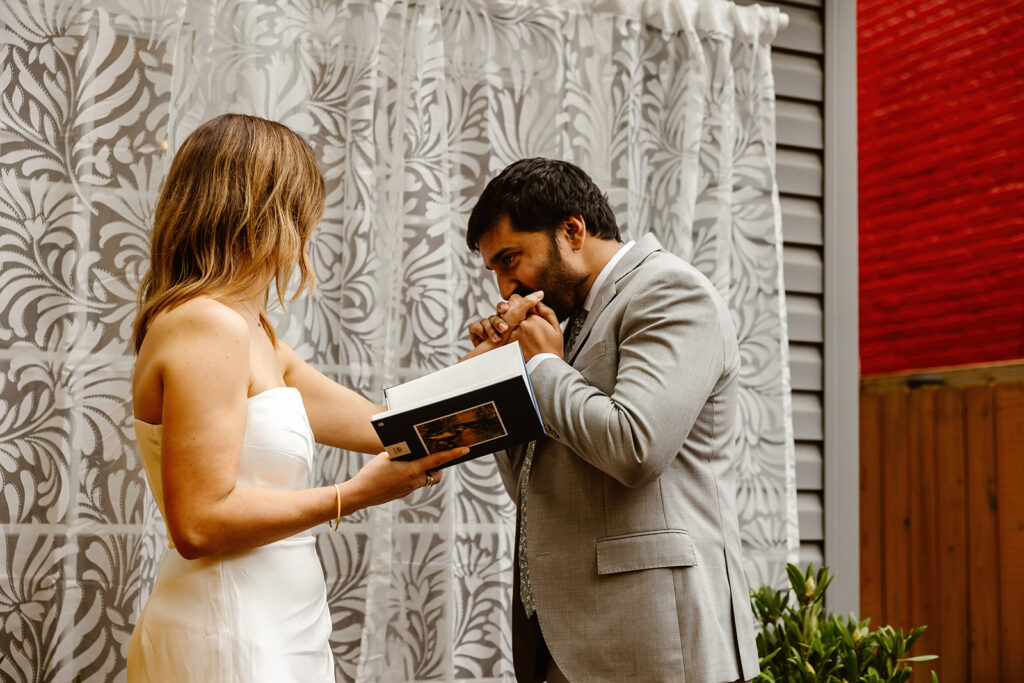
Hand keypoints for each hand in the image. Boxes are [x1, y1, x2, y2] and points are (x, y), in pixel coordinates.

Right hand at [349, 446, 468, 508]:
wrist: (360, 494)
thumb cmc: (371, 473)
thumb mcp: (386, 456)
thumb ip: (402, 453)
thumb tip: (410, 451)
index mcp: (412, 469)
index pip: (437, 460)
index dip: (453, 454)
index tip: (465, 449)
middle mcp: (414, 481)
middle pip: (435, 472)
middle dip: (436, 465)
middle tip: (431, 455)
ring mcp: (410, 489)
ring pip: (425, 479)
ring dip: (423, 471)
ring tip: (410, 463)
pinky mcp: (404, 494)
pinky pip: (414, 483)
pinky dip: (412, 477)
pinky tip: (398, 473)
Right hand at [468, 291, 544, 345]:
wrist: (506, 368)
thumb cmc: (519, 349)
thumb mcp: (528, 329)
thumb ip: (532, 310)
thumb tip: (541, 293)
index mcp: (510, 319)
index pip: (505, 307)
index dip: (505, 306)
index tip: (507, 309)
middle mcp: (497, 322)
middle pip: (495, 314)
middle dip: (498, 320)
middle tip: (504, 328)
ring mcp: (487, 328)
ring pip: (485, 321)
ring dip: (490, 329)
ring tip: (498, 339)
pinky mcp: (477, 335)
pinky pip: (474, 327)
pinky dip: (478, 330)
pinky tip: (484, 337)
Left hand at [509, 302, 562, 360]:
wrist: (545, 367)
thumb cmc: (552, 349)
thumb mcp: (556, 328)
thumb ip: (547, 312)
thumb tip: (539, 301)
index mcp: (534, 319)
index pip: (525, 303)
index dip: (527, 305)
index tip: (530, 309)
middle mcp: (521, 325)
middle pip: (514, 310)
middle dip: (518, 312)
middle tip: (524, 319)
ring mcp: (514, 334)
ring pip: (510, 321)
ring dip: (514, 323)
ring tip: (526, 333)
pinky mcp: (510, 342)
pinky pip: (508, 332)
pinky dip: (512, 333)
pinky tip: (522, 340)